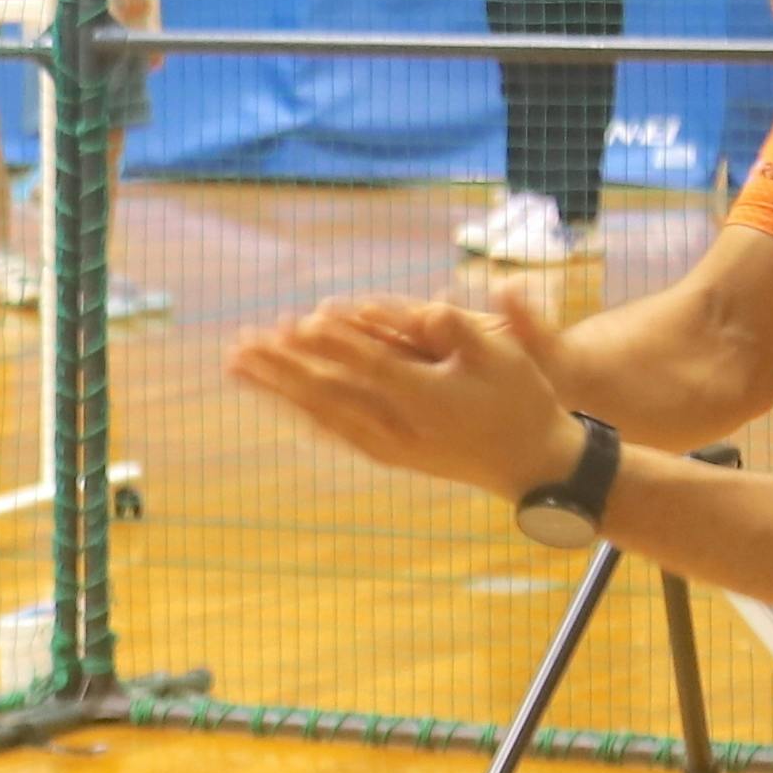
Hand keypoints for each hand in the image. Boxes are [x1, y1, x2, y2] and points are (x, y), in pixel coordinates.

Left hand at [224, 289, 582, 503]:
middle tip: (239, 342)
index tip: (296, 320)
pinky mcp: (388, 454)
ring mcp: (390, 445)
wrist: (534, 465)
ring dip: (278, 388)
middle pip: (329, 390)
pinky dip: (301, 412)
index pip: (368, 365)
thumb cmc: (523, 400)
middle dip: (282, 364)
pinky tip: (275, 398)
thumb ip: (461, 331)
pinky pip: (333, 431)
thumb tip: (429, 307)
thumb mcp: (506, 357)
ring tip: (237, 364)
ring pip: (321, 413)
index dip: (332, 342)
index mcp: (427, 397)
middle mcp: (399, 426)